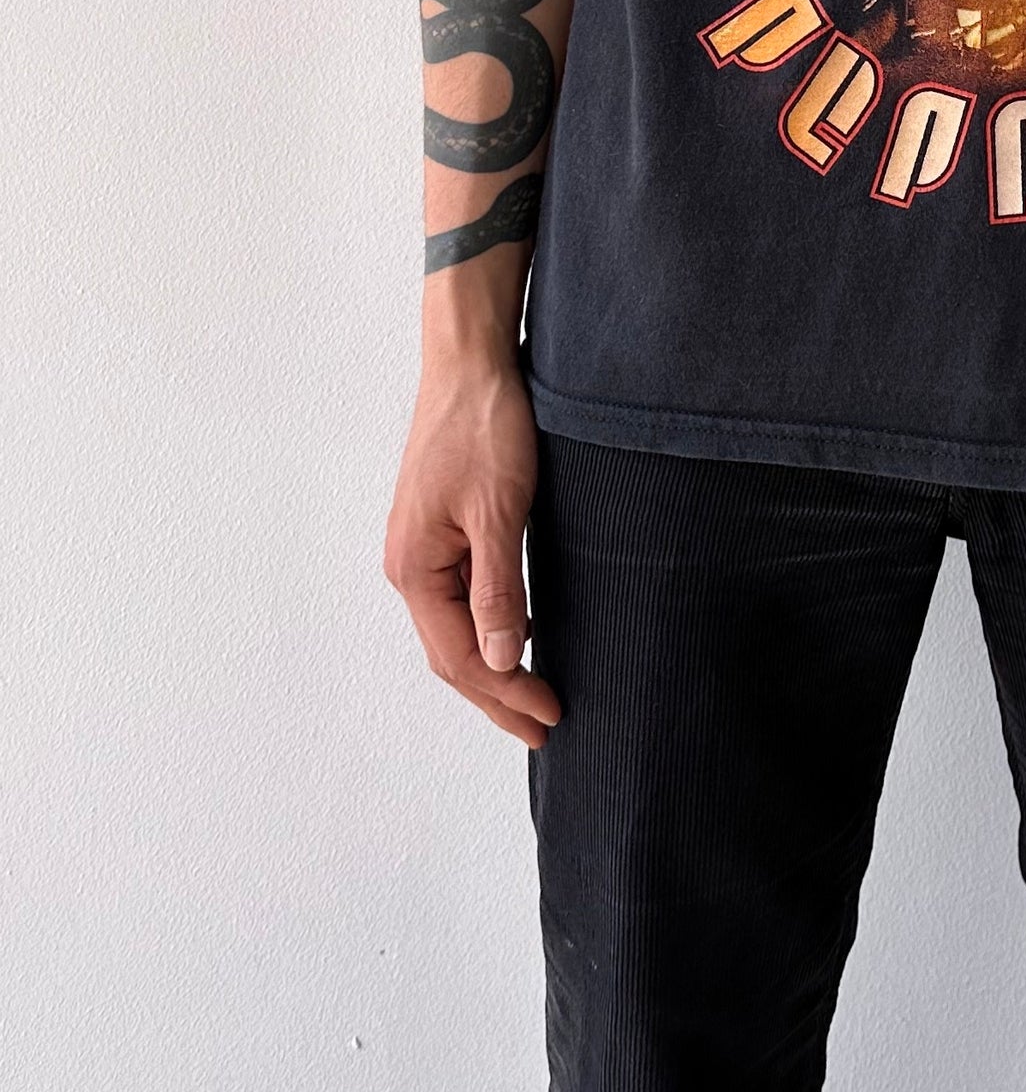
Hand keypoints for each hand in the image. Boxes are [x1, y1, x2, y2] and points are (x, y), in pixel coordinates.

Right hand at [383, 356, 561, 749]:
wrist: (471, 363)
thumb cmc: (484, 427)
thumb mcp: (499, 510)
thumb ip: (498, 588)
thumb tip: (503, 660)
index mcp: (415, 569)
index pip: (461, 657)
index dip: (505, 694)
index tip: (549, 716)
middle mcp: (410, 566)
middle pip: (453, 653)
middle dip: (497, 695)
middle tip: (544, 729)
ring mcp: (422, 549)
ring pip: (455, 628)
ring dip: (493, 667)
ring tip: (531, 699)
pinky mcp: (441, 531)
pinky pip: (461, 598)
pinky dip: (489, 629)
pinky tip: (516, 639)